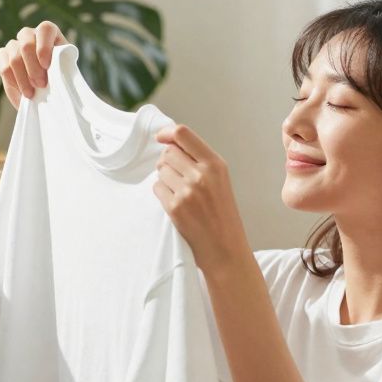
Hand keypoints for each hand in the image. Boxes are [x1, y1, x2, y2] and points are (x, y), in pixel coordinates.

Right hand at [0, 21, 65, 109]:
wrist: (47, 90)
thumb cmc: (60, 78)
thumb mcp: (66, 72)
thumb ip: (62, 69)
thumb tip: (57, 74)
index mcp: (49, 33)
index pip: (45, 30)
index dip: (44, 48)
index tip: (47, 66)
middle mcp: (29, 34)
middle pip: (26, 44)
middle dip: (33, 68)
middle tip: (41, 85)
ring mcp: (14, 44)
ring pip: (14, 58)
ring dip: (23, 79)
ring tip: (32, 94)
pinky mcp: (3, 56)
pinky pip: (3, 68)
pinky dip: (13, 83)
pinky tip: (21, 93)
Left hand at [153, 124, 251, 274]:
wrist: (225, 248)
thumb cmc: (222, 214)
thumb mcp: (220, 180)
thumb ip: (199, 160)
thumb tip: (169, 143)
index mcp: (216, 164)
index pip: (183, 134)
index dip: (167, 133)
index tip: (161, 138)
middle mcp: (202, 175)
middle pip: (168, 152)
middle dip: (167, 161)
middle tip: (177, 176)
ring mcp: (187, 191)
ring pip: (161, 170)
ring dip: (165, 178)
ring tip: (179, 192)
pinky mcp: (175, 207)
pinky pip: (156, 187)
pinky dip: (162, 193)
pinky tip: (175, 203)